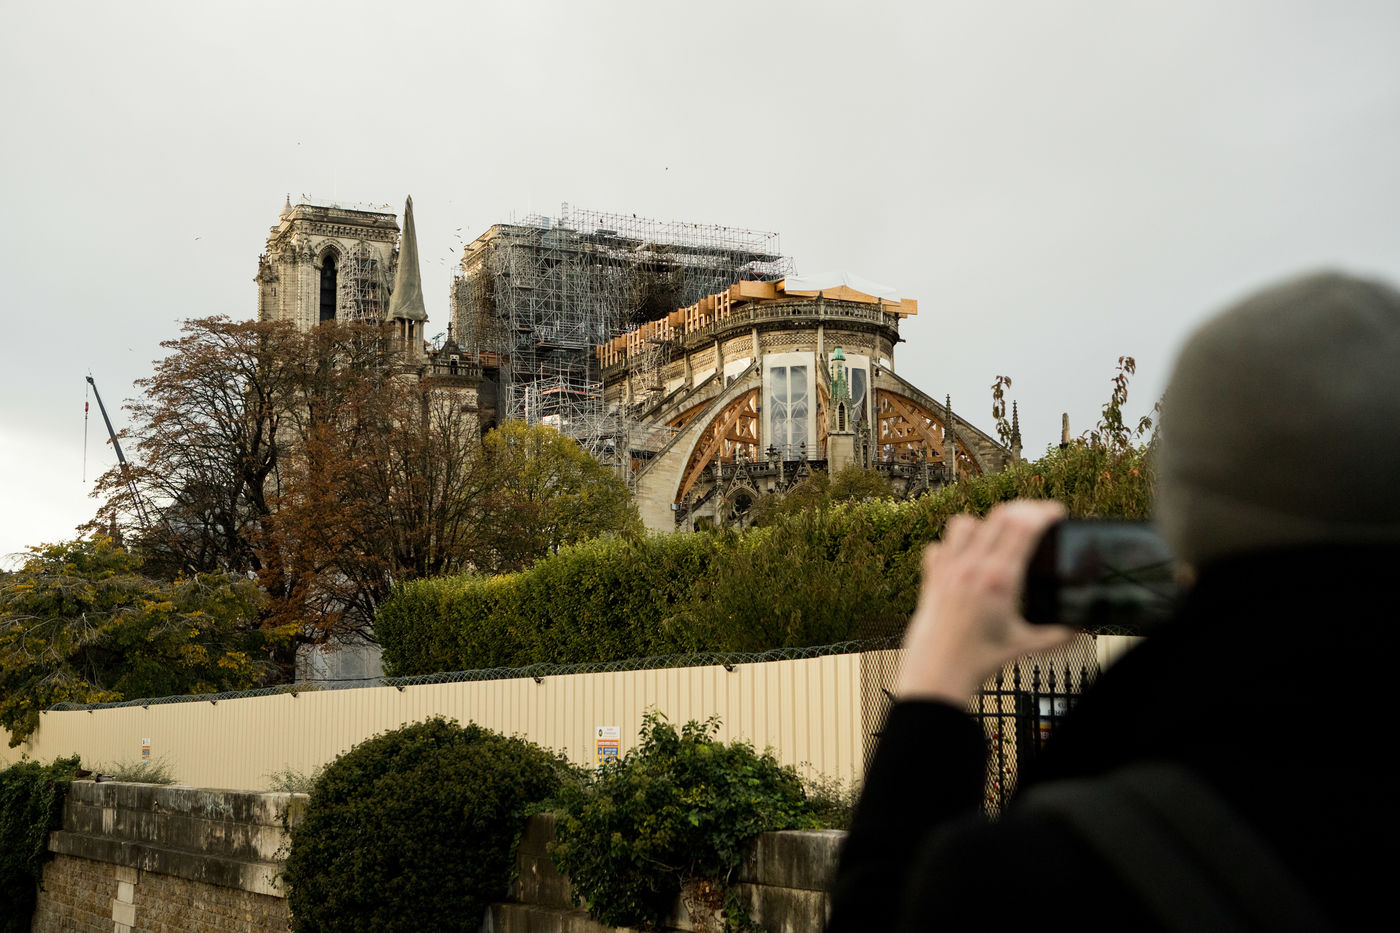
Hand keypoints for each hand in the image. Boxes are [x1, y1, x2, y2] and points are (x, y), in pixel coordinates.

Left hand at [896, 500, 1074, 703]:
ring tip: (998, 535)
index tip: (1056, 512)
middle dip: (1024, 509)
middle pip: (1000, 516)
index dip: (1044, 512)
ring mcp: (949, 569)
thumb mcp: (1025, 645)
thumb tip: (1078, 628)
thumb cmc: (979, 660)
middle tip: (1037, 517)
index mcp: (1000, 579)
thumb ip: (1056, 635)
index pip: (1025, 528)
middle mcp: (973, 567)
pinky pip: (939, 545)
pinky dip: (952, 545)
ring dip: (984, 523)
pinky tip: (964, 556)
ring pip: (965, 522)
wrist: (938, 671)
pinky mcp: (932, 576)